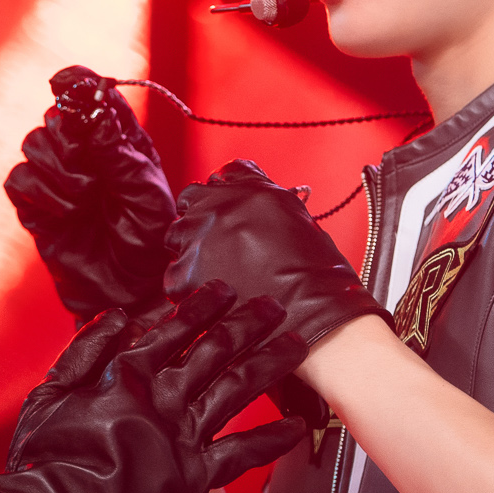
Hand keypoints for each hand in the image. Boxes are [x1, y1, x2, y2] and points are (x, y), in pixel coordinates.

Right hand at [0, 282, 306, 492]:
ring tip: (296, 344)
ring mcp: (183, 436)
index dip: (203, 306)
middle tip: (275, 306)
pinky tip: (296, 426)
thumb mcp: (53, 391)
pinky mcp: (193, 477)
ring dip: (268, 363)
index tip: (225, 289)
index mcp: (129, 373)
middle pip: (216, 351)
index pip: (176, 330)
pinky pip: (241, 454)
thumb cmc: (44, 456)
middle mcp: (164, 398)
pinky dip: (271, 440)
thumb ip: (87, 348)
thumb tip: (120, 315)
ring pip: (237, 389)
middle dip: (248, 324)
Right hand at [5, 66, 176, 317]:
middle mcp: (85, 152)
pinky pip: (19, 180)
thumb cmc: (150, 240)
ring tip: (85, 200)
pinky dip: (41, 193)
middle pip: (55, 116)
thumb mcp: (143, 190)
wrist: (132, 291)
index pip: (90, 91)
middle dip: (70, 140)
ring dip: (59, 171)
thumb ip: (115, 149)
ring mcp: (57, 178)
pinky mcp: (35, 205)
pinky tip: (66, 213)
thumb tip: (91, 109)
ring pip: (34, 144)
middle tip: (94, 173)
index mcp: (118, 137)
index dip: (76, 82)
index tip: (69, 82)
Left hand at [166, 160, 387, 349]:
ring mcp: (199, 238)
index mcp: (251, 190)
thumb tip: (249, 205)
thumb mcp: (297, 220)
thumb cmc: (318, 275)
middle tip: (221, 246)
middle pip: (192, 200)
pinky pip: (175, 274)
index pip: (222, 176)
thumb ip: (265, 204)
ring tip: (220, 275)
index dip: (225, 196)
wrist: (316, 316)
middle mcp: (220, 206)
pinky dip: (190, 286)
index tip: (229, 212)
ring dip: (193, 249)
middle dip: (202, 219)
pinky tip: (216, 299)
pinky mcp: (184, 275)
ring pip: (178, 236)